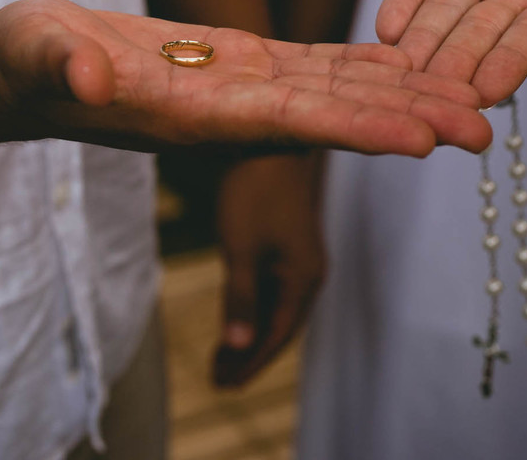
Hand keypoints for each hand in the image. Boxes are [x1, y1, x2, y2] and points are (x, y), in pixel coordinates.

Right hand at [0, 0, 491, 154]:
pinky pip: (312, 68)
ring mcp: (236, 91)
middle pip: (332, 117)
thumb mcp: (35, 52)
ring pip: (334, 93)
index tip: (424, 138)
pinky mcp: (236, 65)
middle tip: (486, 128)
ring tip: (470, 99)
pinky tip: (405, 62)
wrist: (24, 73)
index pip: (286, 124)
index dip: (356, 127)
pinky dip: (362, 68)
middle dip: (406, 120)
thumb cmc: (24, 64)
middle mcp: (227, 112)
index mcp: (190, 114)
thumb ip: (62, 64)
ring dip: (401, 95)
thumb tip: (91, 76)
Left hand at [213, 153, 323, 387]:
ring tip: (220, 358)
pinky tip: (235, 315)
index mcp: (303, 281)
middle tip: (217, 380)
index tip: (222, 386)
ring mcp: (300, 259)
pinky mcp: (288, 244)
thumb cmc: (255, 191)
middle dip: (248, 356)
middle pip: (278, 328)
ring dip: (250, 334)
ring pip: (275, 309)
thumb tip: (236, 348)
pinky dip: (253, 308)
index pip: (275, 337)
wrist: (273, 140)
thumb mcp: (242, 249)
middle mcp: (308, 275)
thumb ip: (241, 299)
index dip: (249, 364)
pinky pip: (273, 289)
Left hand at [375, 0, 526, 105]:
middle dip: (451, 66)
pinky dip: (401, 1)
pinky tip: (383, 27)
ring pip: (440, 18)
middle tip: (426, 95)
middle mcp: (506, 10)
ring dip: (418, 45)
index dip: (508, 64)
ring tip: (395, 71)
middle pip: (475, 41)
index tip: (489, 91)